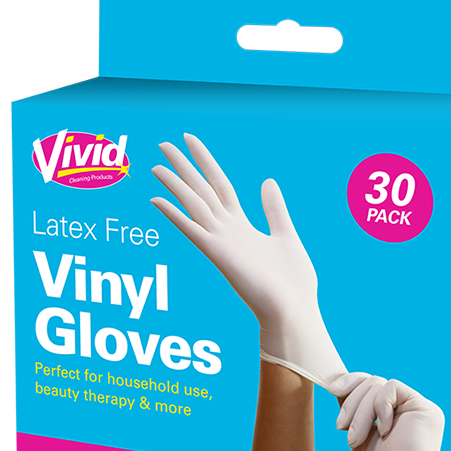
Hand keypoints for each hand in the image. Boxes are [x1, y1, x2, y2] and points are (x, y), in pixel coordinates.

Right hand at [150, 134, 346, 387]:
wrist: (294, 311)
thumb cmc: (293, 282)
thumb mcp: (286, 235)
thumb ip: (274, 209)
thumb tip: (268, 180)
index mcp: (242, 226)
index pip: (219, 185)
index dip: (205, 161)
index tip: (190, 139)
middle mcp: (227, 231)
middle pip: (201, 189)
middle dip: (184, 166)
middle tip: (163, 143)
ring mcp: (221, 242)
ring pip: (194, 205)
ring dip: (175, 184)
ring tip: (156, 165)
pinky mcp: (218, 254)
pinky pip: (192, 230)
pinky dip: (174, 215)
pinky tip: (156, 201)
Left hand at [331, 373, 444, 450]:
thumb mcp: (358, 432)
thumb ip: (354, 410)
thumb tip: (337, 386)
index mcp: (393, 413)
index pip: (370, 384)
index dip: (350, 383)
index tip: (332, 391)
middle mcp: (408, 408)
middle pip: (372, 382)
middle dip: (351, 403)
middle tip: (341, 428)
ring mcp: (418, 408)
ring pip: (378, 385)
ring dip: (360, 412)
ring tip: (355, 439)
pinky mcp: (426, 409)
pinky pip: (393, 388)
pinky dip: (380, 408)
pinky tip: (383, 431)